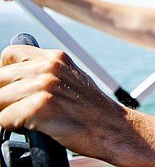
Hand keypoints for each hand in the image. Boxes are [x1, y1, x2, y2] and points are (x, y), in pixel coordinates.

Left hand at [0, 45, 129, 159]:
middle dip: (3, 98)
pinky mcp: (40, 107)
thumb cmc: (91, 111)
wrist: (114, 129)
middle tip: (19, 111)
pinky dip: (11, 128)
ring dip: (6, 114)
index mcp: (56, 58)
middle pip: (0, 79)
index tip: (9, 89)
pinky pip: (3, 119)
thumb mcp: (70, 80)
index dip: (4, 74)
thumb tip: (13, 83)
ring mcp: (45, 85)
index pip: (10, 55)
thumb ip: (44, 75)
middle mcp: (49, 67)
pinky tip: (32, 129)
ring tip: (27, 122)